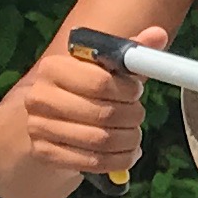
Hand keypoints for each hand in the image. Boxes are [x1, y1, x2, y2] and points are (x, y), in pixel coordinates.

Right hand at [11, 21, 157, 181]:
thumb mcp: (105, 69)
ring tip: (134, 135)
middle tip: (138, 115)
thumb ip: (131, 52)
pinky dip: (119, 160)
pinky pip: (93, 162)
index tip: (137, 92)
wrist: (49, 120)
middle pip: (103, 113)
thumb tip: (159, 34)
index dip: (127, 90)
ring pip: (100, 140)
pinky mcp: (45, 154)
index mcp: (53, 68)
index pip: (100, 81)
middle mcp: (39, 97)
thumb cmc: (83, 90)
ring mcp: (38, 128)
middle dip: (132, 116)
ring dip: (129, 140)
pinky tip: (127, 153)